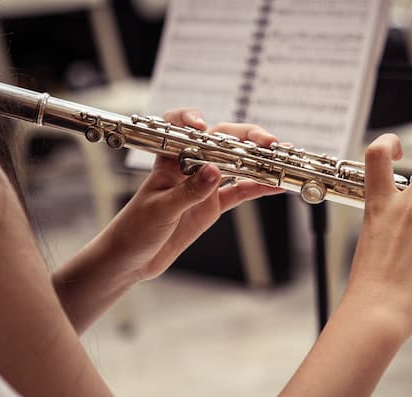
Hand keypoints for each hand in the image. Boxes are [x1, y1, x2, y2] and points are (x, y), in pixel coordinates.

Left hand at [102, 109, 283, 280]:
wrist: (131, 260)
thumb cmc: (134, 230)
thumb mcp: (161, 210)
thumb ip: (188, 191)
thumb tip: (215, 171)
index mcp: (170, 161)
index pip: (180, 128)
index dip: (192, 121)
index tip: (204, 127)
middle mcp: (190, 167)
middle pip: (222, 142)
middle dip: (247, 138)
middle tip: (269, 143)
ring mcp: (204, 185)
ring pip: (236, 165)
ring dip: (258, 161)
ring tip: (281, 159)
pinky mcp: (212, 205)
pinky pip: (239, 192)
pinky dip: (258, 188)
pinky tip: (275, 185)